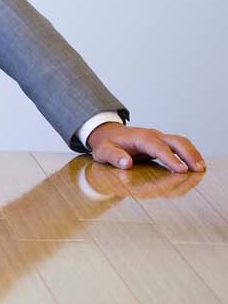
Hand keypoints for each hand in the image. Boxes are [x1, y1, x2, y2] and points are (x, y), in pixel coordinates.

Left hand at [86, 122, 205, 173]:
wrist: (106, 133)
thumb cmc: (105, 144)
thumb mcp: (103, 151)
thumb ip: (113, 157)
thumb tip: (126, 163)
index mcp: (140, 138)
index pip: (158, 147)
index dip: (170, 158)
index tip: (181, 170)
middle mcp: (152, 135)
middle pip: (176, 141)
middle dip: (188, 154)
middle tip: (198, 169)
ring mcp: (159, 138)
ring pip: (180, 142)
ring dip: (192, 153)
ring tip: (201, 168)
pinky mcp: (162, 142)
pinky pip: (179, 145)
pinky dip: (189, 153)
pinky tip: (195, 163)